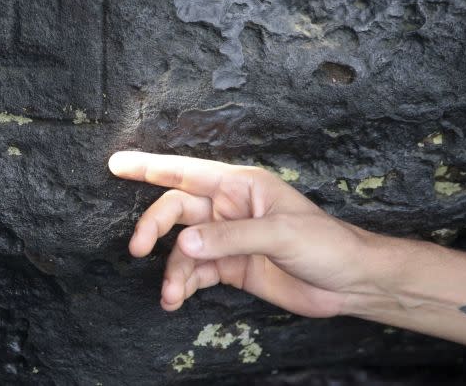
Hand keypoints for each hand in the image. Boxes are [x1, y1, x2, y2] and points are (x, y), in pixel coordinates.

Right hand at [108, 151, 396, 317]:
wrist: (350, 284)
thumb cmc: (325, 244)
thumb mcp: (280, 234)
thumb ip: (229, 237)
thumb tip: (183, 243)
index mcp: (240, 186)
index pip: (186, 171)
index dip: (148, 166)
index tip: (116, 164)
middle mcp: (227, 208)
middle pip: (175, 210)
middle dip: (152, 228)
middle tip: (136, 249)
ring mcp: (226, 239)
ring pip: (181, 248)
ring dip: (171, 270)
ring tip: (170, 293)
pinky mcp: (229, 267)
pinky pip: (194, 272)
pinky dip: (182, 285)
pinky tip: (176, 299)